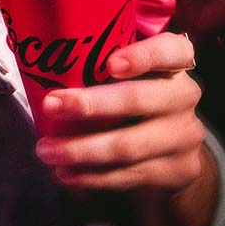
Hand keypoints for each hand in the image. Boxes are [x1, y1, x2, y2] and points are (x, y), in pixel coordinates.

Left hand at [35, 32, 204, 191]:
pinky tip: (67, 173)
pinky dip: (94, 175)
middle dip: (90, 104)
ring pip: (129, 145)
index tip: (111, 64)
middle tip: (50, 106)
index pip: (171, 50)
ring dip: (82, 149)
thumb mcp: (130, 72)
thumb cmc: (136, 96)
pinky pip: (130, 174)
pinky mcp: (179, 169)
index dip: (143, 56)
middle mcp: (185, 95)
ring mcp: (185, 134)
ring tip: (46, 150)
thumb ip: (103, 61)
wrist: (175, 150)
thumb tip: (39, 58)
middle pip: (138, 99)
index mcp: (174, 62)